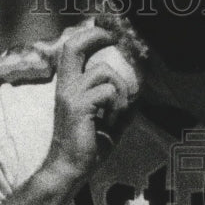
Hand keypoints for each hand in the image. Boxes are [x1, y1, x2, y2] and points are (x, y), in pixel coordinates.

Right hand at [46, 25, 138, 178]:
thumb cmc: (87, 147)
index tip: (108, 35)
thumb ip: (117, 102)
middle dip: (95, 36)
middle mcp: (66, 87)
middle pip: (74, 47)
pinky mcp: (79, 107)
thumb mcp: (107, 119)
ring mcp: (70, 95)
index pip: (72, 50)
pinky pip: (109, 92)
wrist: (70, 169)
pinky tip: (111, 125)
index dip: (90, 36)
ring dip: (121, 92)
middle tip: (113, 38)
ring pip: (105, 73)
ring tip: (116, 116)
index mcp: (68, 87)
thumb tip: (139, 90)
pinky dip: (118, 108)